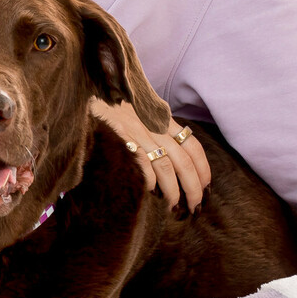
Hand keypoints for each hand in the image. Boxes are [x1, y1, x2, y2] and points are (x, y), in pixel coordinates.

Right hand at [88, 97, 212, 211]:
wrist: (90, 90)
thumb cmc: (114, 106)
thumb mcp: (142, 111)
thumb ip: (156, 127)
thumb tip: (171, 152)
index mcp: (162, 119)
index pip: (192, 145)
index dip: (203, 168)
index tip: (206, 186)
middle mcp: (154, 126)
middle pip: (183, 161)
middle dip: (194, 187)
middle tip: (195, 206)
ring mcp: (138, 133)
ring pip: (166, 167)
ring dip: (173, 191)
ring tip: (174, 207)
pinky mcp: (122, 138)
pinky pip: (142, 164)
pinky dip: (150, 181)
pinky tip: (151, 192)